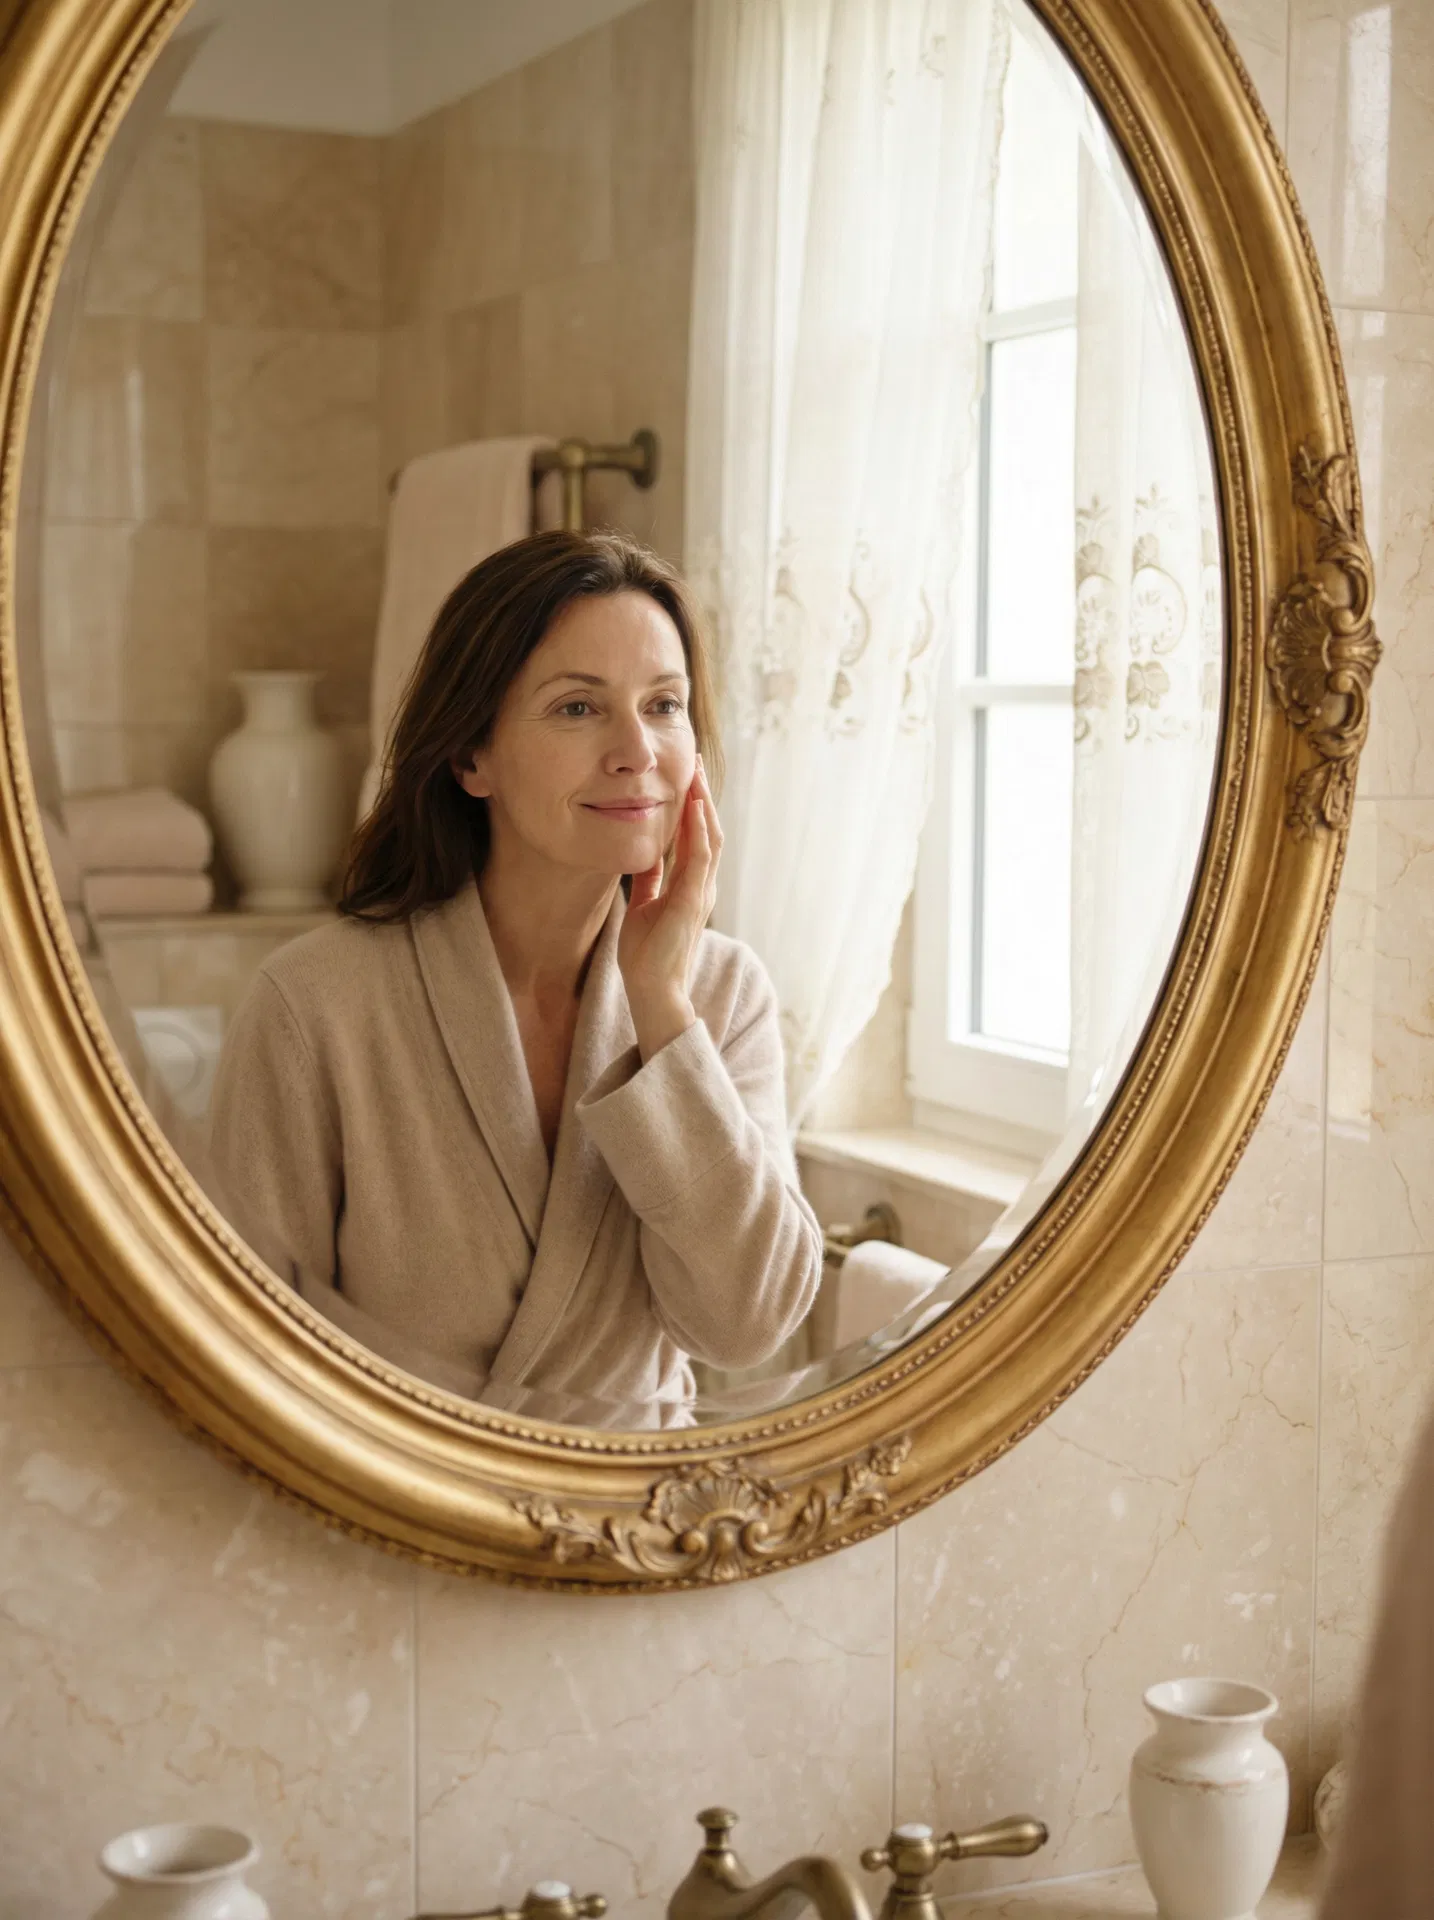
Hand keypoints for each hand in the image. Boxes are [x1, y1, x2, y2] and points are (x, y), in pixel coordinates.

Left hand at [618, 755, 722, 1061]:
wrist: (652, 990)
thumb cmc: (647, 955)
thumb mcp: (644, 906)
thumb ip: (650, 880)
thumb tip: (645, 854)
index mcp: (691, 886)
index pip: (697, 838)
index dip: (694, 807)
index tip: (687, 777)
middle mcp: (702, 886)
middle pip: (708, 831)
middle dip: (702, 796)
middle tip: (696, 764)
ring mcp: (700, 893)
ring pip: (709, 838)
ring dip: (703, 805)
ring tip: (697, 775)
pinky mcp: (691, 902)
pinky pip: (700, 858)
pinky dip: (699, 830)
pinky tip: (694, 806)